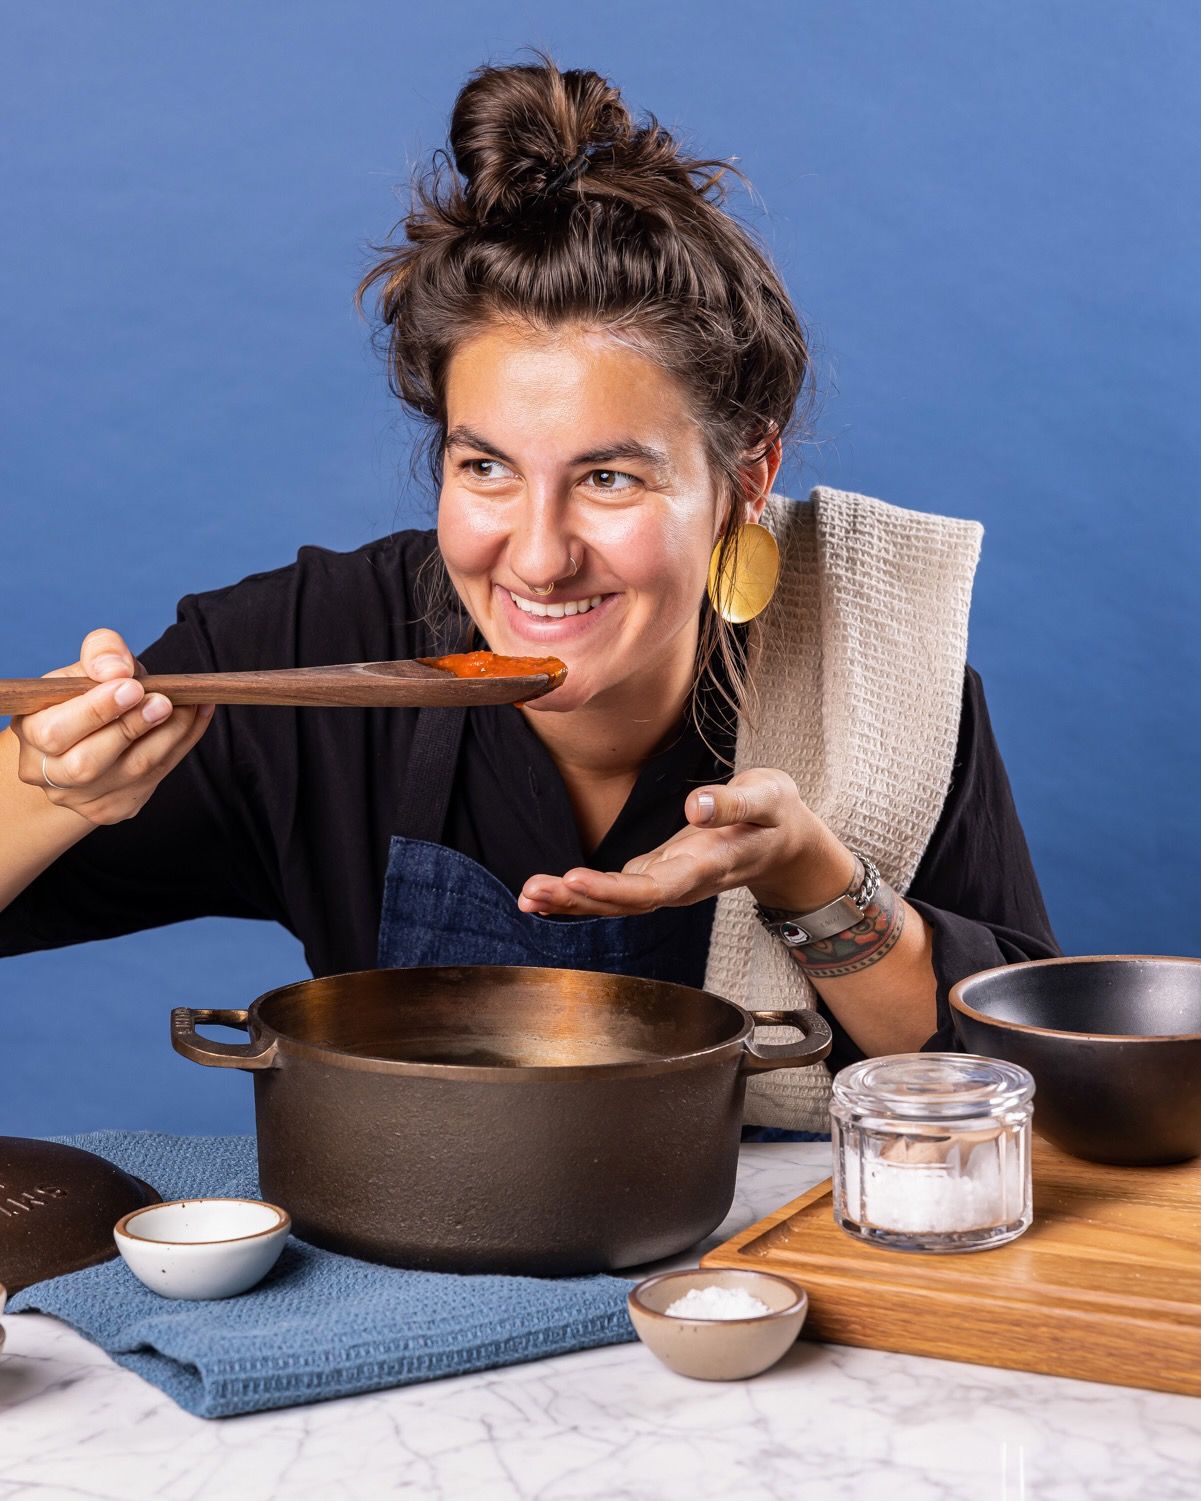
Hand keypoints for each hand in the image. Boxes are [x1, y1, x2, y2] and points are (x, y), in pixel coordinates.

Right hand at [11, 628, 214, 824]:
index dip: (96, 710)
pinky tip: (197, 715)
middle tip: (164, 701)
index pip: (56, 732)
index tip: (132, 686)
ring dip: (169, 734)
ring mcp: (82, 797)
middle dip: (132, 727)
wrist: (89, 738)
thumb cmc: (86, 696)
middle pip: (88, 763)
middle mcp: (49, 773)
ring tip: (191, 703)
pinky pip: (157, 776)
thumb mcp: (86, 666)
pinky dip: (183, 742)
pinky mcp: (115, 807)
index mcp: (31, 733)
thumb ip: (100, 653)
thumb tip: (117, 669)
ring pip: (133, 772)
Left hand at [517, 768, 854, 916]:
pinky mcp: (655, 874)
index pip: (656, 886)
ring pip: (616, 902)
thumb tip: (696, 805)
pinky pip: (612, 892)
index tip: (575, 879)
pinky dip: (576, 896)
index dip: (615, 888)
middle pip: (627, 902)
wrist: (784, 842)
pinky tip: (540, 896)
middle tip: (532, 891)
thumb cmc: (775, 815)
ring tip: (526, 896)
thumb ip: (735, 803)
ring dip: (569, 902)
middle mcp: (683, 884)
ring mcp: (667, 882)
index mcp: (709, 866)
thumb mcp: (768, 797)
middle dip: (578, 899)